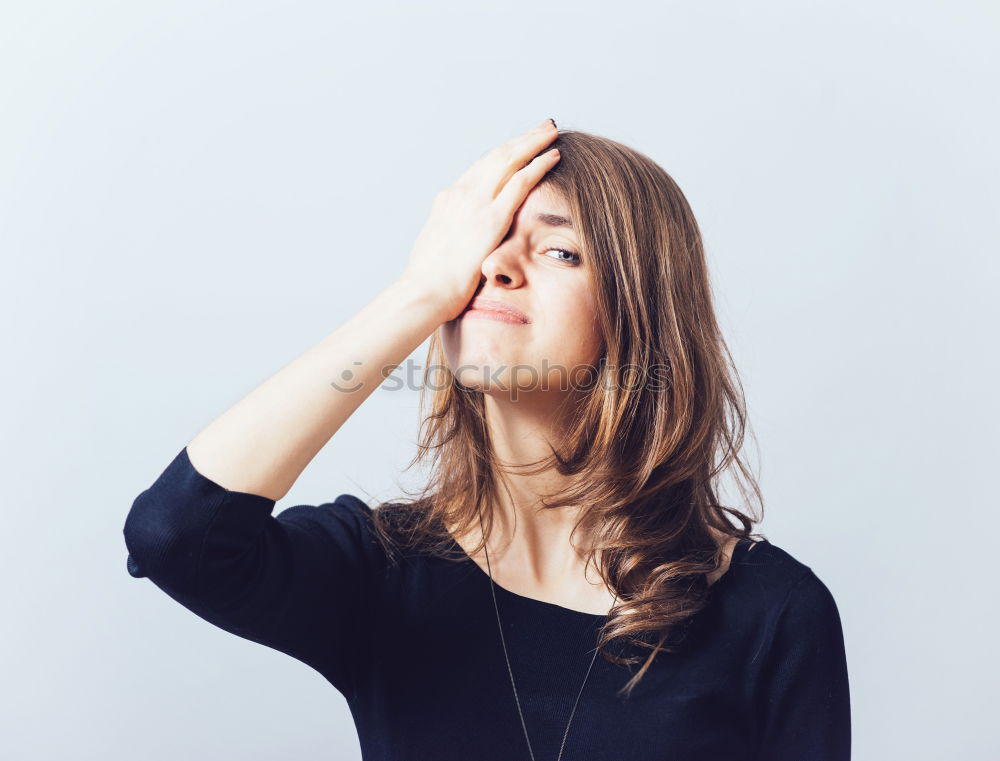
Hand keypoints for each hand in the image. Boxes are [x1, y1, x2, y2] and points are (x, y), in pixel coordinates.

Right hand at [397, 119, 560, 322]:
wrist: (422, 293)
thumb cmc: (428, 283)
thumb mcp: (438, 250)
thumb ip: (454, 237)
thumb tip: (463, 240)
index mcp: (447, 200)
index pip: (480, 169)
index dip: (503, 155)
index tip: (518, 146)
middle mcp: (460, 194)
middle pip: (497, 156)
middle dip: (521, 139)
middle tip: (542, 127)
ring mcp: (475, 203)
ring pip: (509, 159)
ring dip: (533, 142)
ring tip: (551, 131)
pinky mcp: (490, 219)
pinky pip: (520, 182)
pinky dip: (538, 165)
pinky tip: (553, 155)